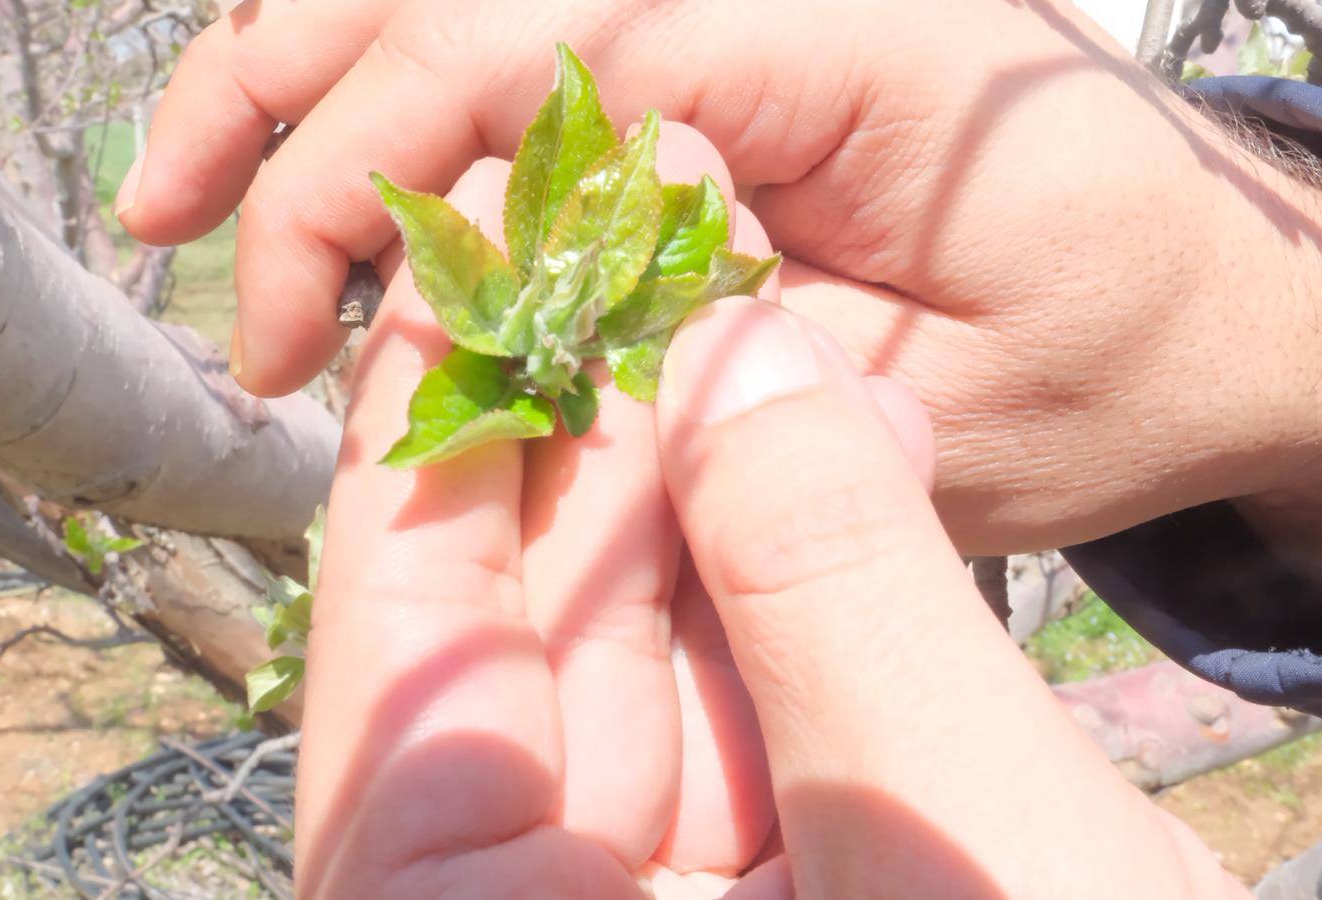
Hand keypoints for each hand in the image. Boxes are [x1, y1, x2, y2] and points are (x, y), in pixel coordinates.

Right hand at [120, 0, 1321, 552]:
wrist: (1210, 302)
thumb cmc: (1112, 363)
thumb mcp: (952, 423)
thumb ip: (748, 378)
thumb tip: (533, 328)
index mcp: (846, 37)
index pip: (539, 42)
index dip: (373, 164)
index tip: (281, 318)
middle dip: (292, 99)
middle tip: (166, 227)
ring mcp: (737, 7)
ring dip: (308, 68)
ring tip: (189, 187)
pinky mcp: (715, 54)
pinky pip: (522, 34)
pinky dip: (395, 81)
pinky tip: (318, 151)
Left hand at [296, 142, 783, 896]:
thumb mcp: (932, 831)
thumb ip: (829, 594)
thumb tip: (743, 353)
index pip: (404, 638)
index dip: (441, 419)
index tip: (469, 247)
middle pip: (523, 627)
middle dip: (591, 417)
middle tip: (617, 235)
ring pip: (638, 658)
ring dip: (700, 479)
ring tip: (735, 304)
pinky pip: (730, 717)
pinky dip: (775, 583)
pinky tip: (817, 440)